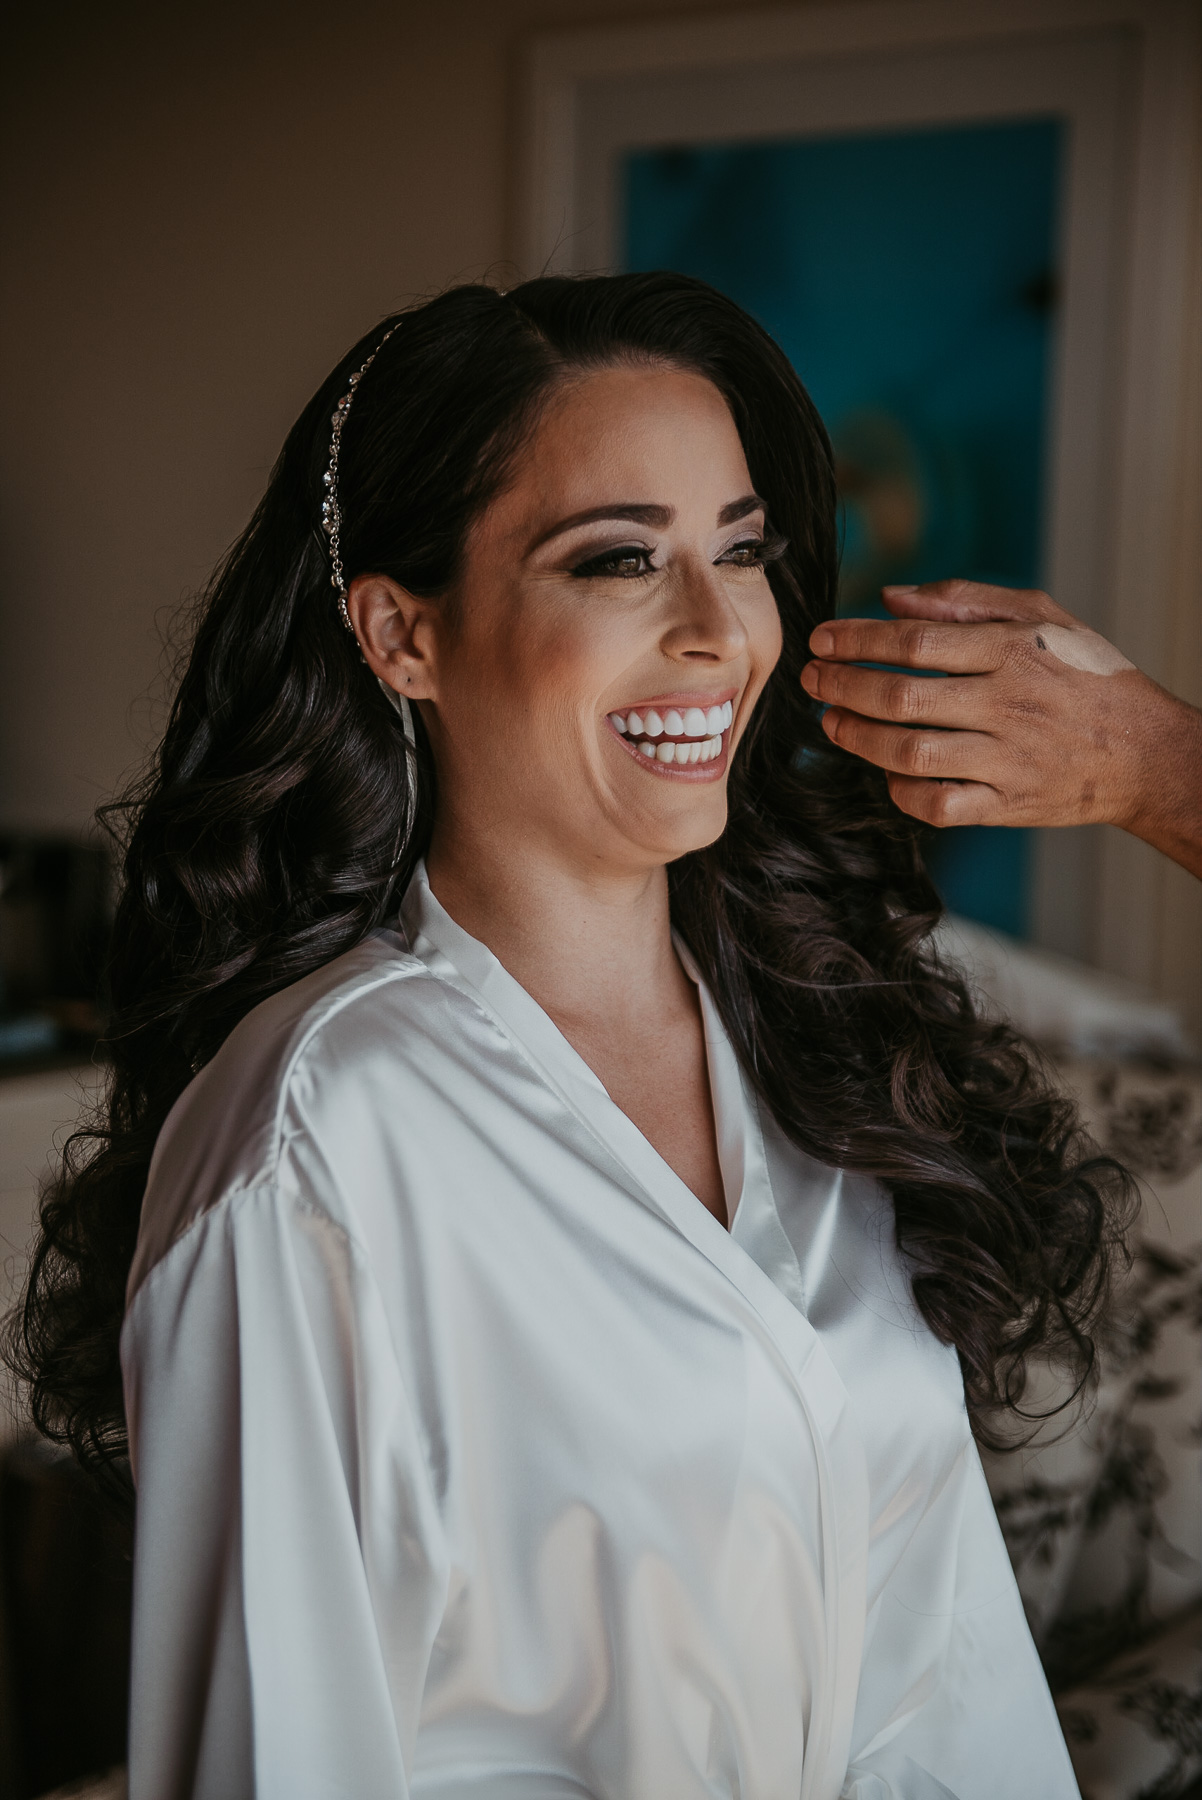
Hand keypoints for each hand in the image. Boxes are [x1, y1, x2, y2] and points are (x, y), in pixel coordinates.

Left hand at [800, 580, 1201, 878]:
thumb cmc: (1086, 676)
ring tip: (831, 721)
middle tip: (812, 679)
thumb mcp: (1041, 617)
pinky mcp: (1008, 806)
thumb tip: (892, 597)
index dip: (858, 640)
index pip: (916, 643)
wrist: (1145, 753)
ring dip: (858, 738)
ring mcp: (1007, 760)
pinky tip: (884, 771)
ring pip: (912, 753)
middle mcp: (1009, 705)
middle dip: (843, 686)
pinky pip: (938, 806)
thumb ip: (964, 603)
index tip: (822, 639)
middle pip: (903, 697)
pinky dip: (900, 791)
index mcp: (1014, 651)